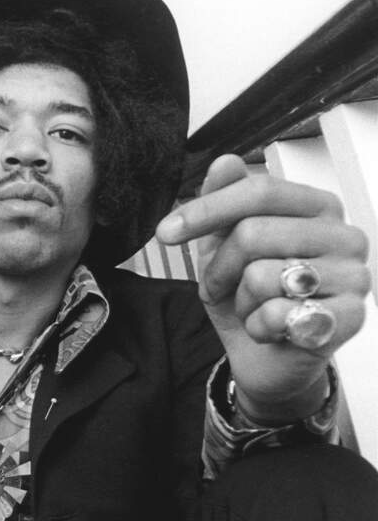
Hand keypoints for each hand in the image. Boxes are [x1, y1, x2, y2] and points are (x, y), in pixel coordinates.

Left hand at [155, 154, 370, 419]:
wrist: (266, 359)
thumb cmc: (248, 296)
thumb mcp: (221, 246)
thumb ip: (223, 202)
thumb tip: (225, 161)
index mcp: (318, 207)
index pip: (260, 191)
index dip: (206, 210)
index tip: (164, 233)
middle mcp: (345, 235)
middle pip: (253, 233)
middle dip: (220, 269)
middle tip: (224, 288)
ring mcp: (355, 276)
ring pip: (262, 275)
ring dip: (241, 301)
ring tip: (254, 308)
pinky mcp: (351, 317)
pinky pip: (278, 314)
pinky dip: (258, 327)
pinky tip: (273, 331)